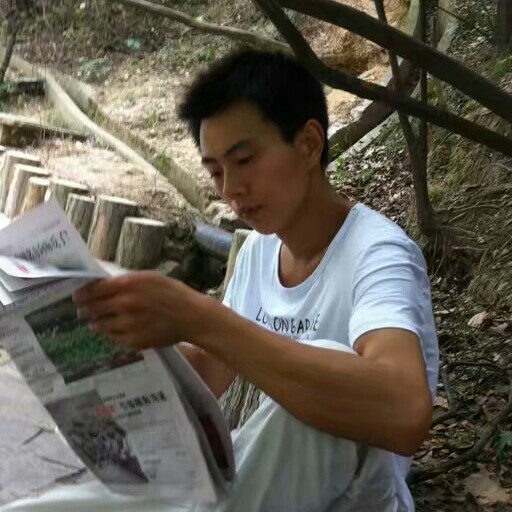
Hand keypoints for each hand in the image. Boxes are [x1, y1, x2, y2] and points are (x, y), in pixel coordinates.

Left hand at [72, 272, 211, 349]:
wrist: (191, 317)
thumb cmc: (173, 293)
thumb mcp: (150, 278)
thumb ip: (126, 281)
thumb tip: (103, 284)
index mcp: (128, 285)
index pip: (93, 290)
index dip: (82, 294)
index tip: (77, 296)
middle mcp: (124, 304)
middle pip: (92, 308)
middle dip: (85, 309)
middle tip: (82, 310)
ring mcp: (127, 325)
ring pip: (100, 325)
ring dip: (96, 323)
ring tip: (97, 322)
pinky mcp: (133, 341)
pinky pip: (113, 338)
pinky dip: (111, 334)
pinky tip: (117, 330)